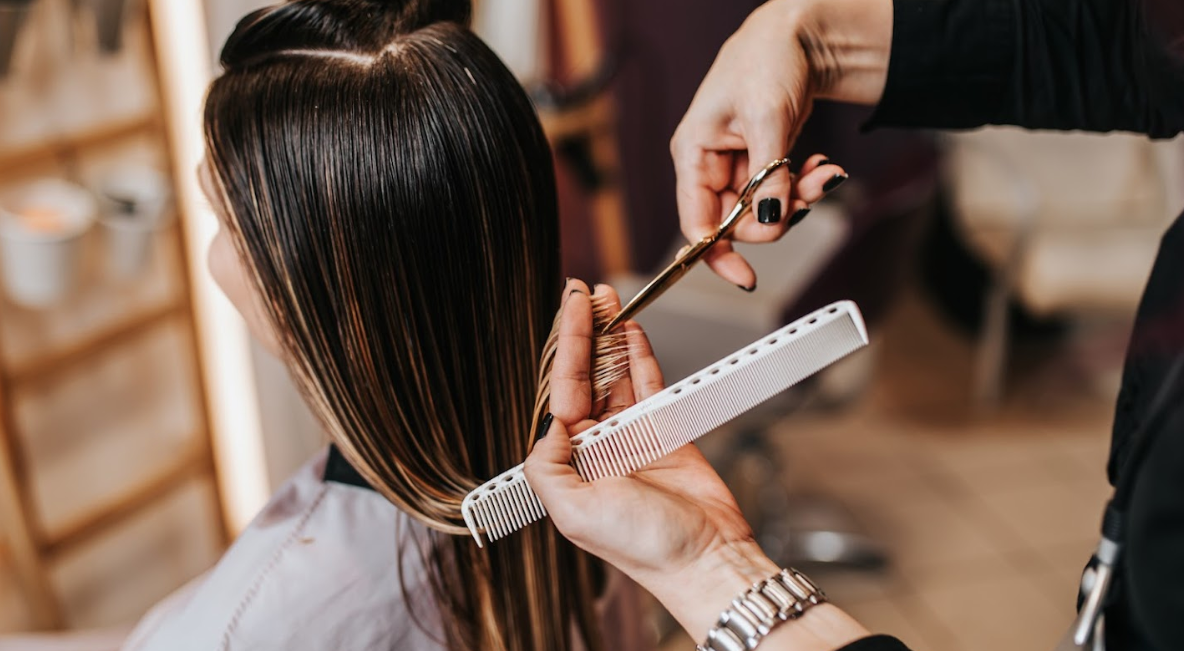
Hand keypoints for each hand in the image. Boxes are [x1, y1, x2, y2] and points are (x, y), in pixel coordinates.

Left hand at [527, 282, 871, 648]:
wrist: (705, 559)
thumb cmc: (642, 547)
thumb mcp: (572, 512)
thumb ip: (547, 465)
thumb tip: (548, 423)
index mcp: (570, 464)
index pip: (562, 392)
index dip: (566, 348)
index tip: (569, 310)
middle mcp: (597, 448)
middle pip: (587, 377)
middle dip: (586, 333)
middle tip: (585, 293)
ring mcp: (632, 438)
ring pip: (618, 375)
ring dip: (613, 338)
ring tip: (609, 300)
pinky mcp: (667, 434)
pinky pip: (650, 386)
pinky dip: (642, 357)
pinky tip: (633, 332)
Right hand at [670, 0, 891, 289]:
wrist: (797, 35)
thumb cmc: (767, 60)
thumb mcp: (768, 119)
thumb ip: (767, 176)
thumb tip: (767, 221)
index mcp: (693, 153)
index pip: (695, 222)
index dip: (717, 254)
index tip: (746, 276)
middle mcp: (709, 164)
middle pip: (735, 222)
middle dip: (777, 214)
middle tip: (811, 194)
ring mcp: (736, 165)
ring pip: (763, 210)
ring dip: (798, 198)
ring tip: (824, 174)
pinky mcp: (760, 162)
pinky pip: (779, 193)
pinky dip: (803, 186)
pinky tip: (821, 167)